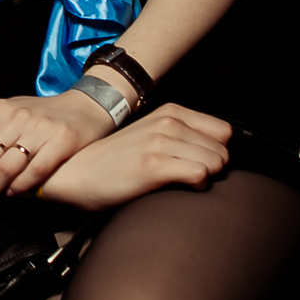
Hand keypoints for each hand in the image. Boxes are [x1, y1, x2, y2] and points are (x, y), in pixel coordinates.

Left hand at [0, 91, 116, 210]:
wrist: (86, 106)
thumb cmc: (41, 112)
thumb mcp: (9, 107)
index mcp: (0, 109)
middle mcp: (17, 118)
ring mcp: (40, 130)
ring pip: (5, 169)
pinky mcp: (62, 142)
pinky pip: (36, 170)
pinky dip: (20, 186)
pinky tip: (11, 195)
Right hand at [37, 103, 231, 211]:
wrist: (75, 173)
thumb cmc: (113, 161)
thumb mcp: (149, 135)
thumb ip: (181, 136)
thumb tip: (218, 153)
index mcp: (169, 112)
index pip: (224, 131)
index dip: (215, 151)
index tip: (198, 161)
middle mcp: (167, 122)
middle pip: (223, 151)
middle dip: (212, 167)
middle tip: (185, 175)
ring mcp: (160, 142)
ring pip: (216, 162)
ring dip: (204, 178)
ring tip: (177, 181)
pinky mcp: (153, 165)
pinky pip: (200, 174)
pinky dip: (194, 186)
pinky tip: (173, 187)